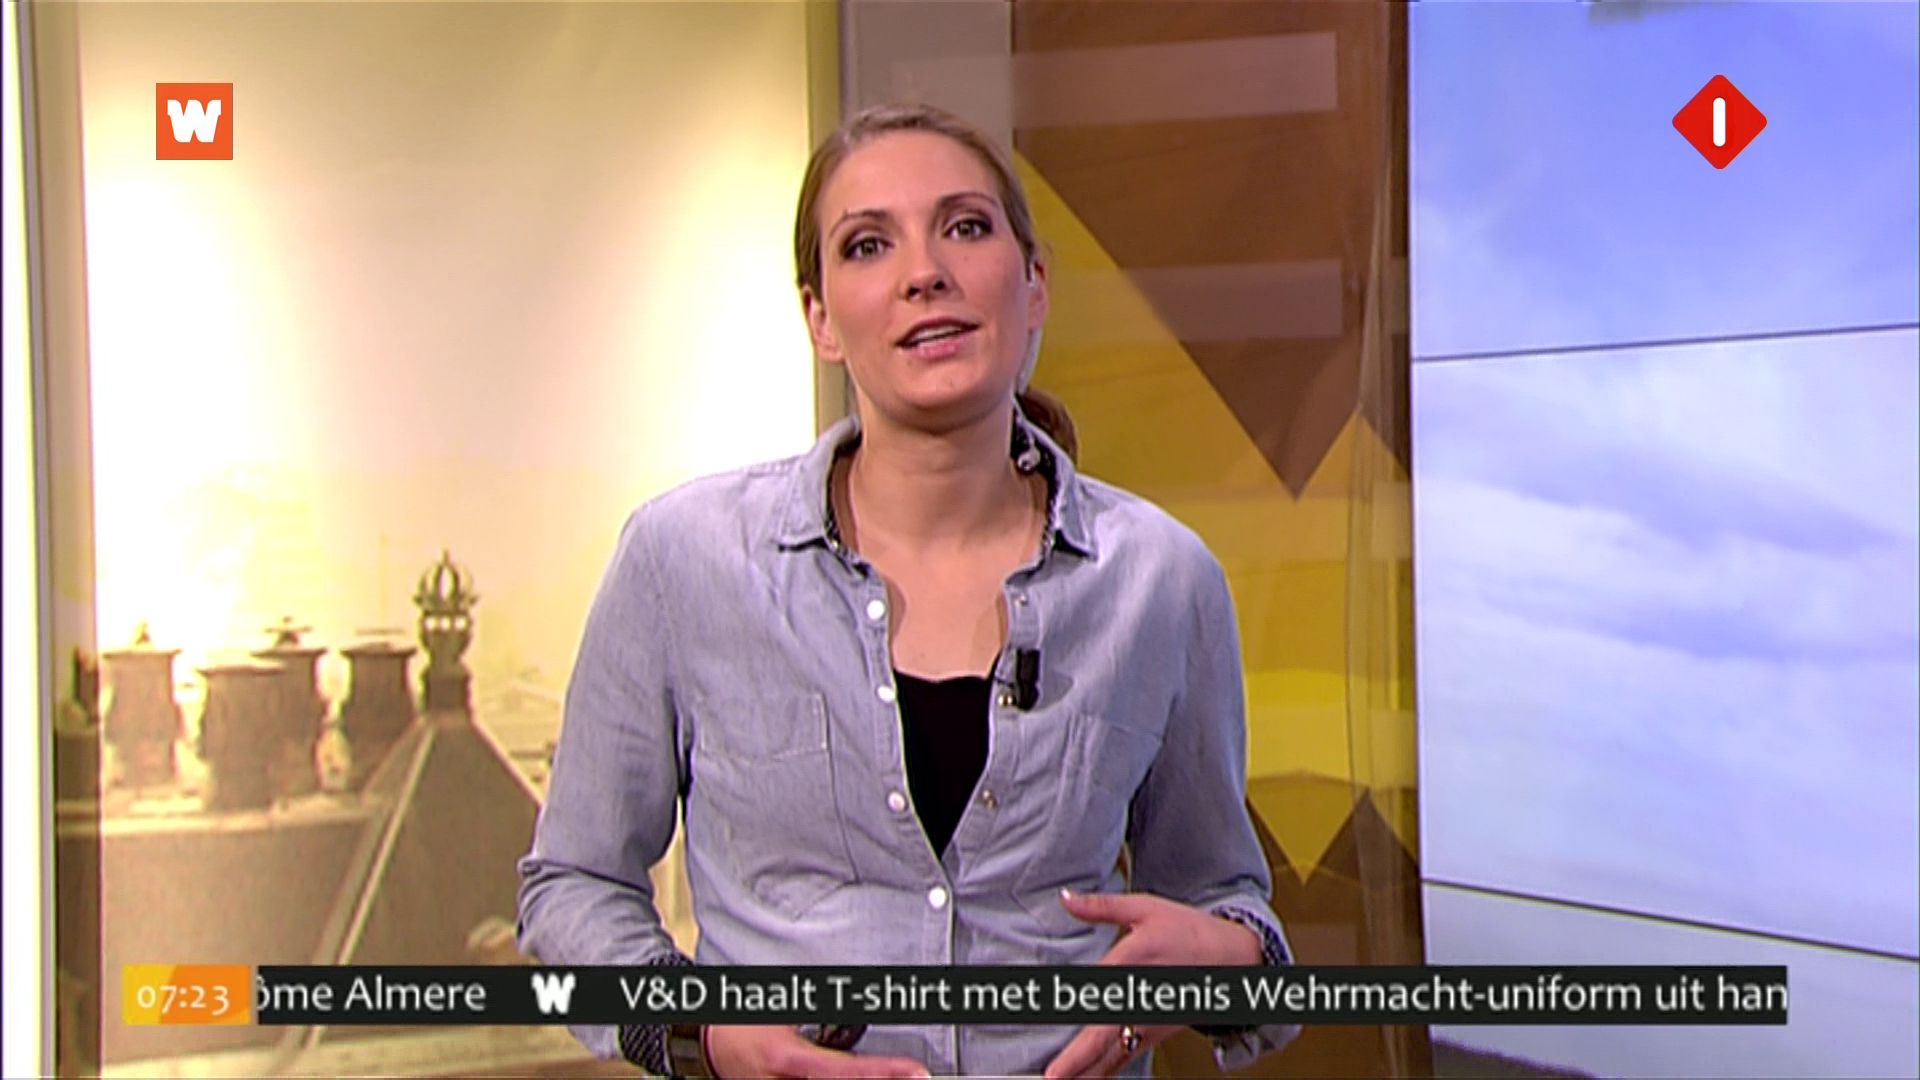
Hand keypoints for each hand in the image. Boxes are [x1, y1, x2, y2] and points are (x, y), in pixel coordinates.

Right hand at [704, 1024, 930, 1078]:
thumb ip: (820, 1010)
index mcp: (788, 1060)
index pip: (847, 1070)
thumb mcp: (782, 1008)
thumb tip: (856, 1003)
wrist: (703, 1042)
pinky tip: (869, 1077)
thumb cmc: (740, 1024)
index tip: (917, 1073)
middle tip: (915, 1077)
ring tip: (898, 1075)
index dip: (886, 1073)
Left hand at [1042, 889, 1263, 1078]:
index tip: (1054, 1018)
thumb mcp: (1145, 909)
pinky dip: (1102, 1074)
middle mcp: (1138, 1001)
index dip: (1072, 1006)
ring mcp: (1147, 1024)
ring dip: (1085, 1074)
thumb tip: (1067, 899)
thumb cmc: (1189, 932)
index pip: (1095, 995)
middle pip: (1102, 1039)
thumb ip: (1101, 907)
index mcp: (1131, 965)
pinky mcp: (1153, 1036)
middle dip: (1074, 1062)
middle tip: (1050, 1077)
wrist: (1233, 959)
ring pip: (1111, 1058)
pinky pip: (1123, 1060)